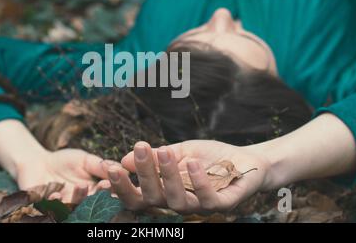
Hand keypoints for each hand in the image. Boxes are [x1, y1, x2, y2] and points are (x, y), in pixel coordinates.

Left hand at [16, 148, 112, 203]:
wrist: (37, 162)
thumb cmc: (64, 161)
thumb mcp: (85, 159)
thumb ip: (100, 165)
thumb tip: (123, 168)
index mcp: (93, 192)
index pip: (106, 193)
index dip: (112, 189)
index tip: (115, 180)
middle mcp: (81, 203)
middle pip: (93, 203)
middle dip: (99, 195)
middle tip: (103, 185)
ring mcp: (65, 207)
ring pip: (75, 207)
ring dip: (79, 198)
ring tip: (81, 185)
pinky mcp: (47, 208)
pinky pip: (53, 209)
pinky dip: (56, 203)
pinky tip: (57, 196)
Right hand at [106, 140, 270, 213]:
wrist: (247, 160)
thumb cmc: (210, 158)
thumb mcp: (179, 152)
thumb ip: (155, 157)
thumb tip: (124, 158)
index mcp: (165, 193)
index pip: (138, 195)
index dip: (122, 186)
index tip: (109, 167)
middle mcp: (179, 204)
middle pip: (153, 199)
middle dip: (143, 175)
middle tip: (139, 148)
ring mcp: (200, 207)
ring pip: (177, 201)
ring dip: (169, 175)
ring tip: (165, 152)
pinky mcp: (223, 205)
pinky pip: (208, 199)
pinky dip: (199, 181)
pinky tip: (193, 162)